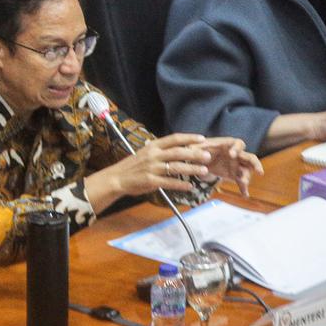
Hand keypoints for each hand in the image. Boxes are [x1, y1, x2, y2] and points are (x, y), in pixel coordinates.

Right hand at [99, 133, 216, 196]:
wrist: (117, 178)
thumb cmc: (133, 166)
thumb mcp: (145, 153)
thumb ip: (160, 151)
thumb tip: (177, 148)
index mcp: (153, 146)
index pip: (174, 139)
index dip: (189, 138)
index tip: (202, 139)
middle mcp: (153, 155)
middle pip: (178, 152)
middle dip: (195, 154)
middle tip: (208, 156)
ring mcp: (152, 168)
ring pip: (176, 167)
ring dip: (191, 169)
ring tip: (203, 171)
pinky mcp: (151, 181)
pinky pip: (169, 182)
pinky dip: (180, 184)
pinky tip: (190, 186)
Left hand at [194, 137, 262, 195]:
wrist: (200, 160)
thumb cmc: (199, 149)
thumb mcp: (195, 147)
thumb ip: (195, 148)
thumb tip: (194, 150)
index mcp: (228, 144)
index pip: (238, 144)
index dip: (237, 149)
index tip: (231, 155)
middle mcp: (236, 154)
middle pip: (250, 158)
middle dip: (255, 164)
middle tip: (259, 172)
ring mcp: (237, 165)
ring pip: (246, 171)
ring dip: (247, 178)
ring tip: (244, 183)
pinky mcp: (234, 175)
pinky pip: (241, 182)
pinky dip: (243, 188)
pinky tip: (245, 195)